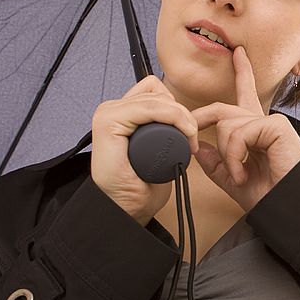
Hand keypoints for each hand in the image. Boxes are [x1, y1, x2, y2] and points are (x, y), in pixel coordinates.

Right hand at [91, 75, 199, 225]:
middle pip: (158, 92)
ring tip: (188, 141)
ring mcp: (108, 114)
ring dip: (181, 117)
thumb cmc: (141, 185)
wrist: (127, 209)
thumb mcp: (157, 148)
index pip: (156, 90)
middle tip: (192, 139)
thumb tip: (181, 115)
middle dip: (183, 113)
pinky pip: (148, 107)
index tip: (190, 132)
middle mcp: (112, 110)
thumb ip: (162, 128)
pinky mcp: (108, 122)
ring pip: (157, 98)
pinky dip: (172, 117)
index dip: (177, 107)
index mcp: (122, 113)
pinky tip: (182, 136)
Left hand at [191, 46, 299, 211]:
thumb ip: (216, 162)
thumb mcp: (233, 179)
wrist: (288, 206)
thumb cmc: (269, 195)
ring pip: (227, 125)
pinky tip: (244, 171)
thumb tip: (199, 146)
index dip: (242, 73)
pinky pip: (239, 132)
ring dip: (227, 155)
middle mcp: (264, 123)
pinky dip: (235, 155)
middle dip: (202, 119)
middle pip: (224, 109)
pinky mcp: (276, 126)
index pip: (245, 97)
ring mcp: (271, 122)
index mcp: (256, 133)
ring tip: (239, 175)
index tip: (237, 54)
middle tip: (190, 131)